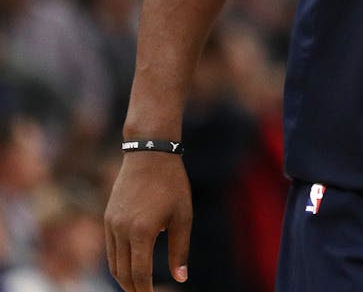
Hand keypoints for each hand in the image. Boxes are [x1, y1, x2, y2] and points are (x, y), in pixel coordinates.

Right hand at [105, 153, 191, 290]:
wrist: (149, 155)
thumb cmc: (172, 185)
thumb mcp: (183, 217)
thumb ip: (180, 250)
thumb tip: (181, 278)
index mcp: (142, 231)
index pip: (139, 273)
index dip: (146, 290)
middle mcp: (121, 231)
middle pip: (123, 272)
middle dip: (133, 288)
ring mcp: (111, 224)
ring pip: (113, 262)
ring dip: (124, 278)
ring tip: (138, 286)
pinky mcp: (107, 218)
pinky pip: (110, 248)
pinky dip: (119, 262)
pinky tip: (130, 266)